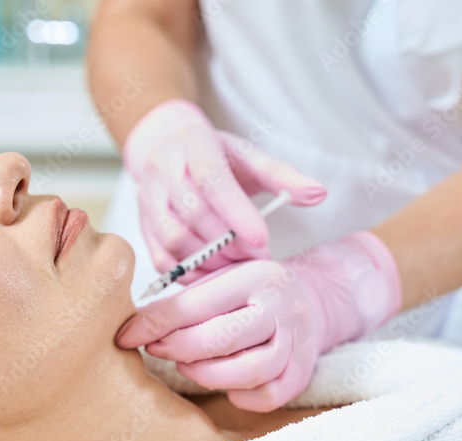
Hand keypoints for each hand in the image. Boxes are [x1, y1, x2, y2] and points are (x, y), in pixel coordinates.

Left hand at [115, 231, 402, 411]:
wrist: (313, 298)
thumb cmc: (249, 292)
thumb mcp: (219, 279)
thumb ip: (181, 300)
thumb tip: (129, 327)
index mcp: (252, 276)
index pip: (194, 304)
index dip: (153, 323)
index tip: (124, 336)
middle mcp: (279, 306)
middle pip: (223, 337)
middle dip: (179, 349)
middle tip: (157, 351)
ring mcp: (296, 341)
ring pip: (250, 370)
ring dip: (208, 374)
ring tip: (188, 366)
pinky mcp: (303, 371)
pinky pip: (269, 396)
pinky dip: (240, 396)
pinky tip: (225, 386)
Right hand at [123, 98, 326, 282]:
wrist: (163, 146)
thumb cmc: (215, 155)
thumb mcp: (249, 156)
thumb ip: (283, 176)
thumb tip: (319, 194)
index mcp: (194, 146)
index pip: (212, 181)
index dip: (237, 214)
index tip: (263, 240)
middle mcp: (164, 171)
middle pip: (192, 215)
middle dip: (228, 243)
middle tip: (258, 257)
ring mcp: (148, 199)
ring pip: (173, 238)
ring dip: (209, 260)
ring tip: (238, 265)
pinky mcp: (142, 225)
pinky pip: (160, 257)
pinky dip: (188, 272)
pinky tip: (214, 274)